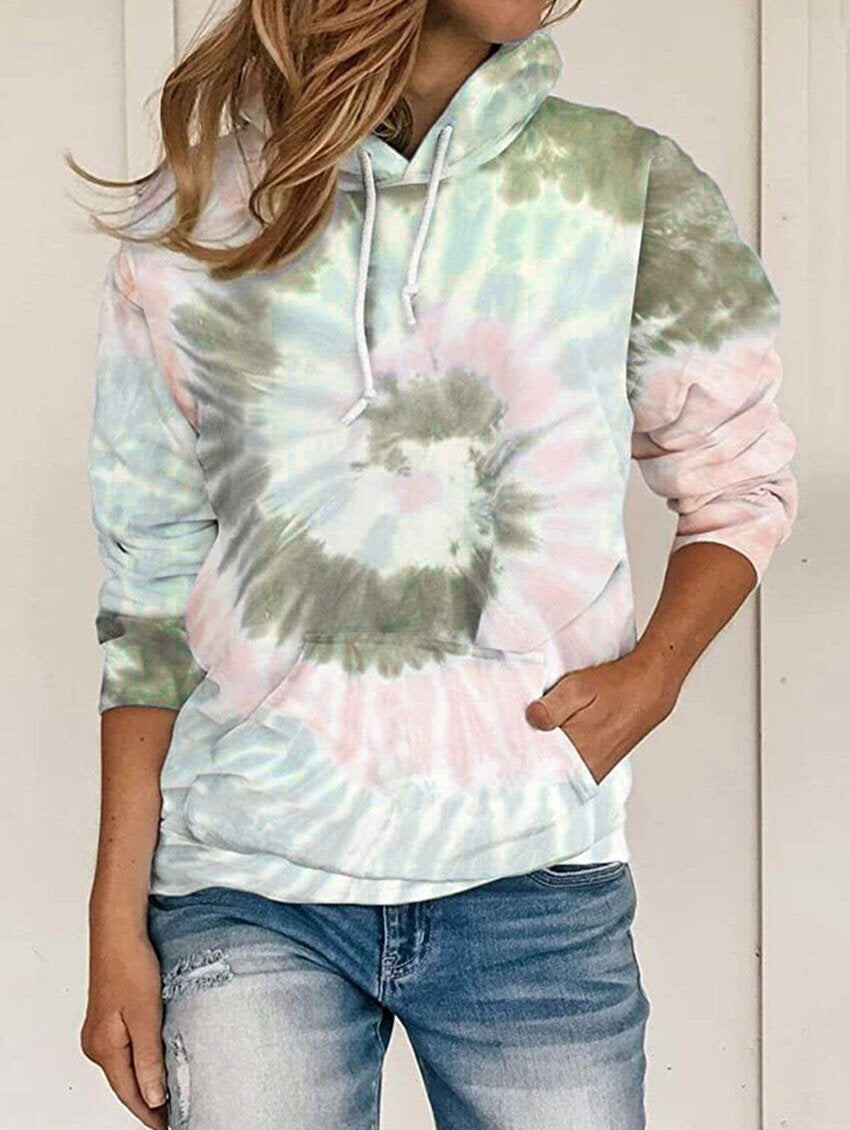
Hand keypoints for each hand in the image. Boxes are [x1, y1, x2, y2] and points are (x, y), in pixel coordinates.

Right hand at [80, 927, 167, 1129]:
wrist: (118, 933)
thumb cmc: (130, 966)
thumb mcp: (146, 1015)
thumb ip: (149, 1059)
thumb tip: (153, 1097)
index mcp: (104, 1048)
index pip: (129, 1093)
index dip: (150, 1113)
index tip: (169, 1125)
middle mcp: (96, 1044)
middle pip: (125, 1083)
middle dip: (149, 1100)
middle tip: (176, 1111)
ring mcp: (100, 1032)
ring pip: (125, 1067)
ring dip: (145, 1080)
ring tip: (171, 1091)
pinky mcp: (108, 1019)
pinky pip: (125, 1050)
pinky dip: (141, 1061)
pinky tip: (157, 1060)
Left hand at [525, 648, 679, 785]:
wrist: (651, 686)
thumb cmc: (618, 686)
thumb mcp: (578, 687)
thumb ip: (552, 708)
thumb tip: (531, 721)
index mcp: (581, 753)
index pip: (540, 768)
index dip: (521, 758)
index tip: (506, 752)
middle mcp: (588, 768)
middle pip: (548, 771)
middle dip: (530, 758)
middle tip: (514, 741)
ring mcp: (595, 768)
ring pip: (560, 769)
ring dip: (546, 755)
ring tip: (533, 737)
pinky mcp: (600, 763)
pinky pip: (573, 765)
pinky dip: (560, 755)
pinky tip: (553, 739)